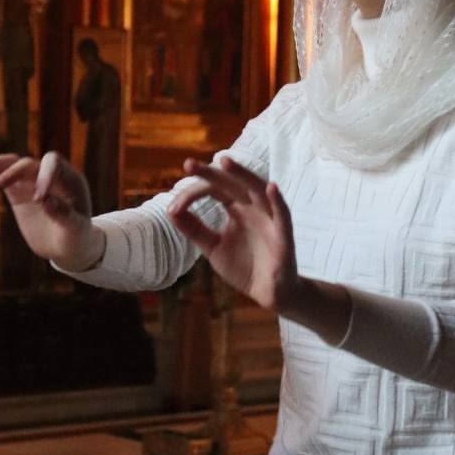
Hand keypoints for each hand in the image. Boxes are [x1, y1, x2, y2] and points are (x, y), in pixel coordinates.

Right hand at [0, 151, 104, 270]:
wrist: (67, 246)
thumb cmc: (77, 238)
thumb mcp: (75, 231)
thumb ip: (65, 216)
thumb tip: (47, 201)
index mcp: (70, 180)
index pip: (54, 164)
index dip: (44, 176)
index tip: (38, 199)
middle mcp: (51, 176)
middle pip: (30, 163)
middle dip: (15, 171)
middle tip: (0, 184)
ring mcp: (34, 183)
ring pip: (15, 165)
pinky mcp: (19, 193)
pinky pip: (4, 178)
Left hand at [167, 157, 297, 313]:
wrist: (268, 293)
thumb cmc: (244, 266)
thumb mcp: (213, 247)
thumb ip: (195, 229)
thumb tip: (170, 210)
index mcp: (236, 208)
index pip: (214, 189)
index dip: (193, 194)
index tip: (173, 207)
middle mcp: (252, 207)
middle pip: (232, 183)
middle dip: (212, 173)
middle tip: (189, 164)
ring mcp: (268, 218)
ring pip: (257, 190)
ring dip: (243, 175)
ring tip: (225, 162)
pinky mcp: (283, 235)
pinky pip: (283, 214)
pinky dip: (278, 201)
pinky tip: (271, 188)